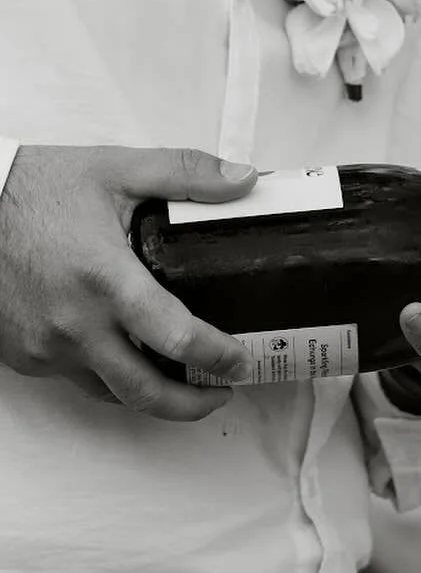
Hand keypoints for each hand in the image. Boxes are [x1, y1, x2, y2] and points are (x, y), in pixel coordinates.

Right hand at [0, 144, 256, 420]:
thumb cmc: (31, 188)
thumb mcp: (115, 169)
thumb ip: (186, 175)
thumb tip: (245, 179)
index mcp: (105, 279)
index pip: (176, 338)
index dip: (218, 358)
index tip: (240, 361)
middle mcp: (74, 324)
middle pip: (146, 392)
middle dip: (194, 403)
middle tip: (223, 389)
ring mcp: (46, 347)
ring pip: (111, 392)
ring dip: (152, 393)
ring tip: (183, 377)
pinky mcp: (24, 356)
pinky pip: (77, 377)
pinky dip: (108, 373)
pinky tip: (126, 353)